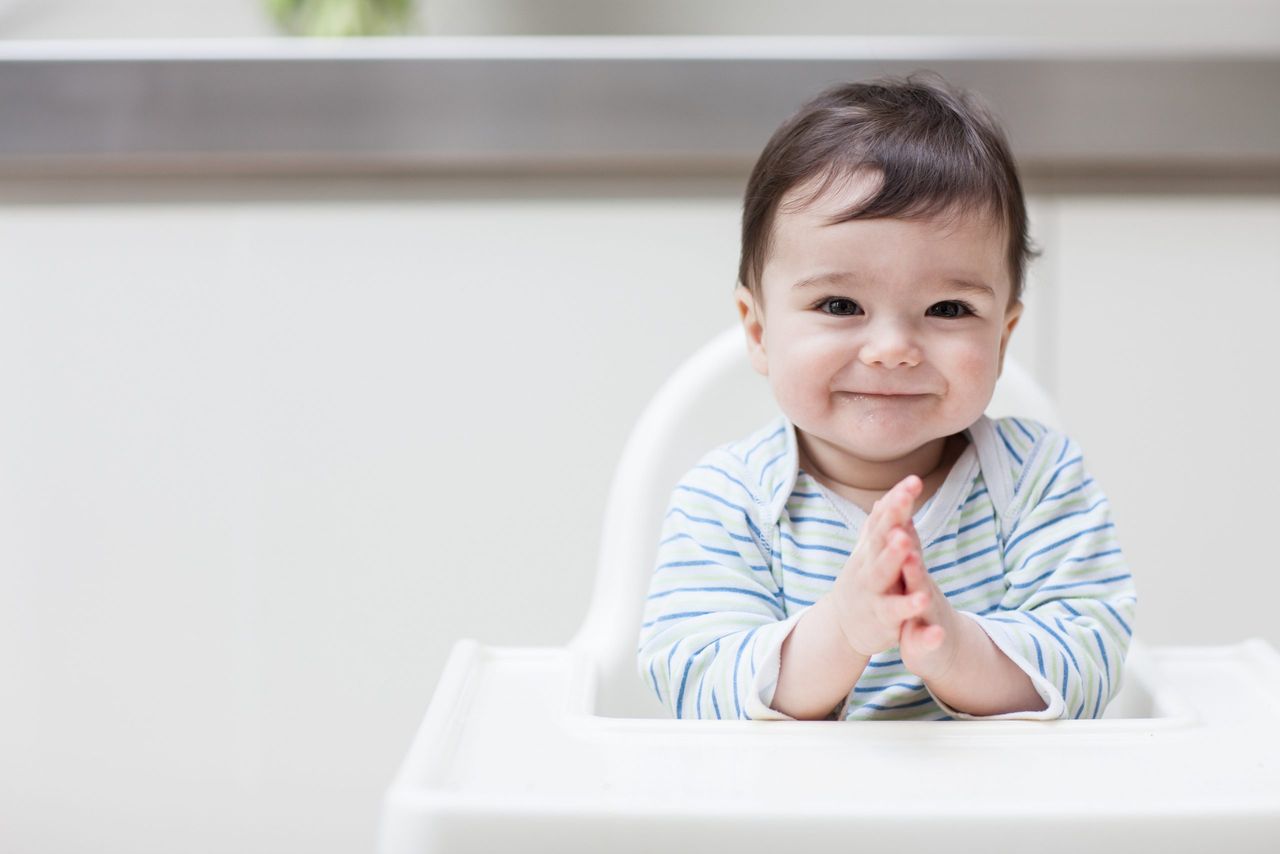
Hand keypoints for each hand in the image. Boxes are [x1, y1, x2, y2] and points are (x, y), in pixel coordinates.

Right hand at [827, 475, 932, 657]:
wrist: (842, 629)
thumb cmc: (864, 585)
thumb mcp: (868, 556)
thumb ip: (878, 528)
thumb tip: (884, 500)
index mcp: (869, 550)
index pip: (883, 520)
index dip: (897, 501)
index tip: (913, 480)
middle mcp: (868, 566)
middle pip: (879, 539)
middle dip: (891, 519)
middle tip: (904, 499)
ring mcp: (873, 592)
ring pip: (882, 573)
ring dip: (893, 556)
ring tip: (907, 541)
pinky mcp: (882, 620)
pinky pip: (895, 612)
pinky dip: (908, 606)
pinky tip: (923, 599)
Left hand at [897, 516, 961, 679]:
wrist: (938, 646)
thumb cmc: (914, 601)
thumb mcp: (908, 570)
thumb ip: (906, 540)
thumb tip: (900, 509)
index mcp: (908, 567)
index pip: (902, 534)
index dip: (901, 512)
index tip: (904, 488)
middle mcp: (919, 585)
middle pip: (911, 562)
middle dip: (905, 548)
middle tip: (901, 532)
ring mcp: (926, 612)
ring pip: (920, 596)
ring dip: (918, 585)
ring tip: (917, 578)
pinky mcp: (929, 641)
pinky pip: (930, 639)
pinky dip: (932, 636)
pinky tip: (937, 634)